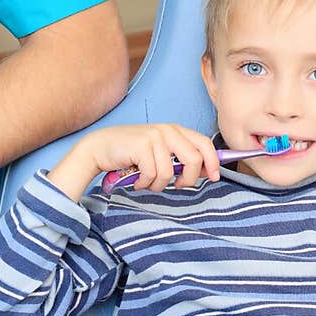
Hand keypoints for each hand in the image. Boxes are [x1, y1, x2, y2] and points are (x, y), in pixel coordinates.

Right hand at [80, 123, 221, 193]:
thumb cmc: (131, 153)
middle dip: (189, 179)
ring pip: (170, 173)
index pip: (204, 143)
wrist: (101, 148)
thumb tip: (205, 172)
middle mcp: (167, 130)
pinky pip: (152, 175)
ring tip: (147, 181)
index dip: (213, 161)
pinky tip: (137, 180)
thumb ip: (180, 157)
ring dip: (158, 185)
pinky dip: (144, 183)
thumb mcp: (160, 152)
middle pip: (194, 159)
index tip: (214, 177)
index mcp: (175, 130)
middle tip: (177, 186)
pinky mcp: (142, 146)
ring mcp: (154, 137)